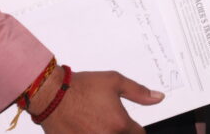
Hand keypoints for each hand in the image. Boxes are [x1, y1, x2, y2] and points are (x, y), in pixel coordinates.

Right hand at [35, 70, 162, 132]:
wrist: (52, 94)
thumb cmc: (81, 87)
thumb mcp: (115, 81)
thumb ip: (139, 92)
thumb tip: (158, 98)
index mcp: (120, 125)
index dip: (135, 128)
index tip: (127, 123)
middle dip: (120, 132)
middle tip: (108, 119)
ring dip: (107, 133)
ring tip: (96, 123)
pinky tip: (86, 127)